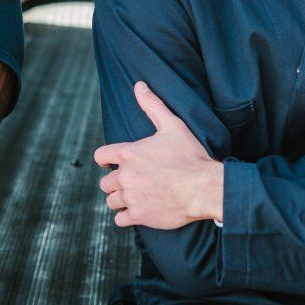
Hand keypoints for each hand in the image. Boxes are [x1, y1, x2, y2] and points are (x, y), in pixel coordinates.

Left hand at [93, 81, 223, 229]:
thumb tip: (139, 85)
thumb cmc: (190, 155)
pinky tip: (138, 211)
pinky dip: (126, 216)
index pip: (100, 157)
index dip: (106, 160)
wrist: (204, 187)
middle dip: (115, 182)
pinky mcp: (139, 215)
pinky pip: (119, 219)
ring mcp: (131, 197)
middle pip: (105, 182)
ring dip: (120, 199)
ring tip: (136, 196)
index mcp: (128, 154)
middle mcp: (125, 176)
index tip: (114, 163)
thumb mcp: (172, 125)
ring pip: (111, 201)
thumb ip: (152, 105)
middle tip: (133, 182)